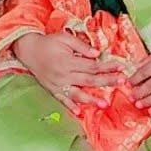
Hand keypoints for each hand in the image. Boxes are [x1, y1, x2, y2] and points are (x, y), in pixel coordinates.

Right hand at [13, 31, 130, 114]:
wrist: (28, 50)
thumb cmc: (48, 43)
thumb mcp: (65, 38)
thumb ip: (81, 46)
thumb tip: (97, 54)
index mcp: (68, 61)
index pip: (92, 66)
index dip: (107, 67)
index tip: (121, 67)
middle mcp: (63, 75)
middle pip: (89, 80)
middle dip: (107, 82)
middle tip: (121, 83)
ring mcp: (57, 84)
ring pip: (77, 94)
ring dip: (91, 100)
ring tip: (104, 105)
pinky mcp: (52, 90)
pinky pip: (62, 100)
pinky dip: (70, 107)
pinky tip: (79, 112)